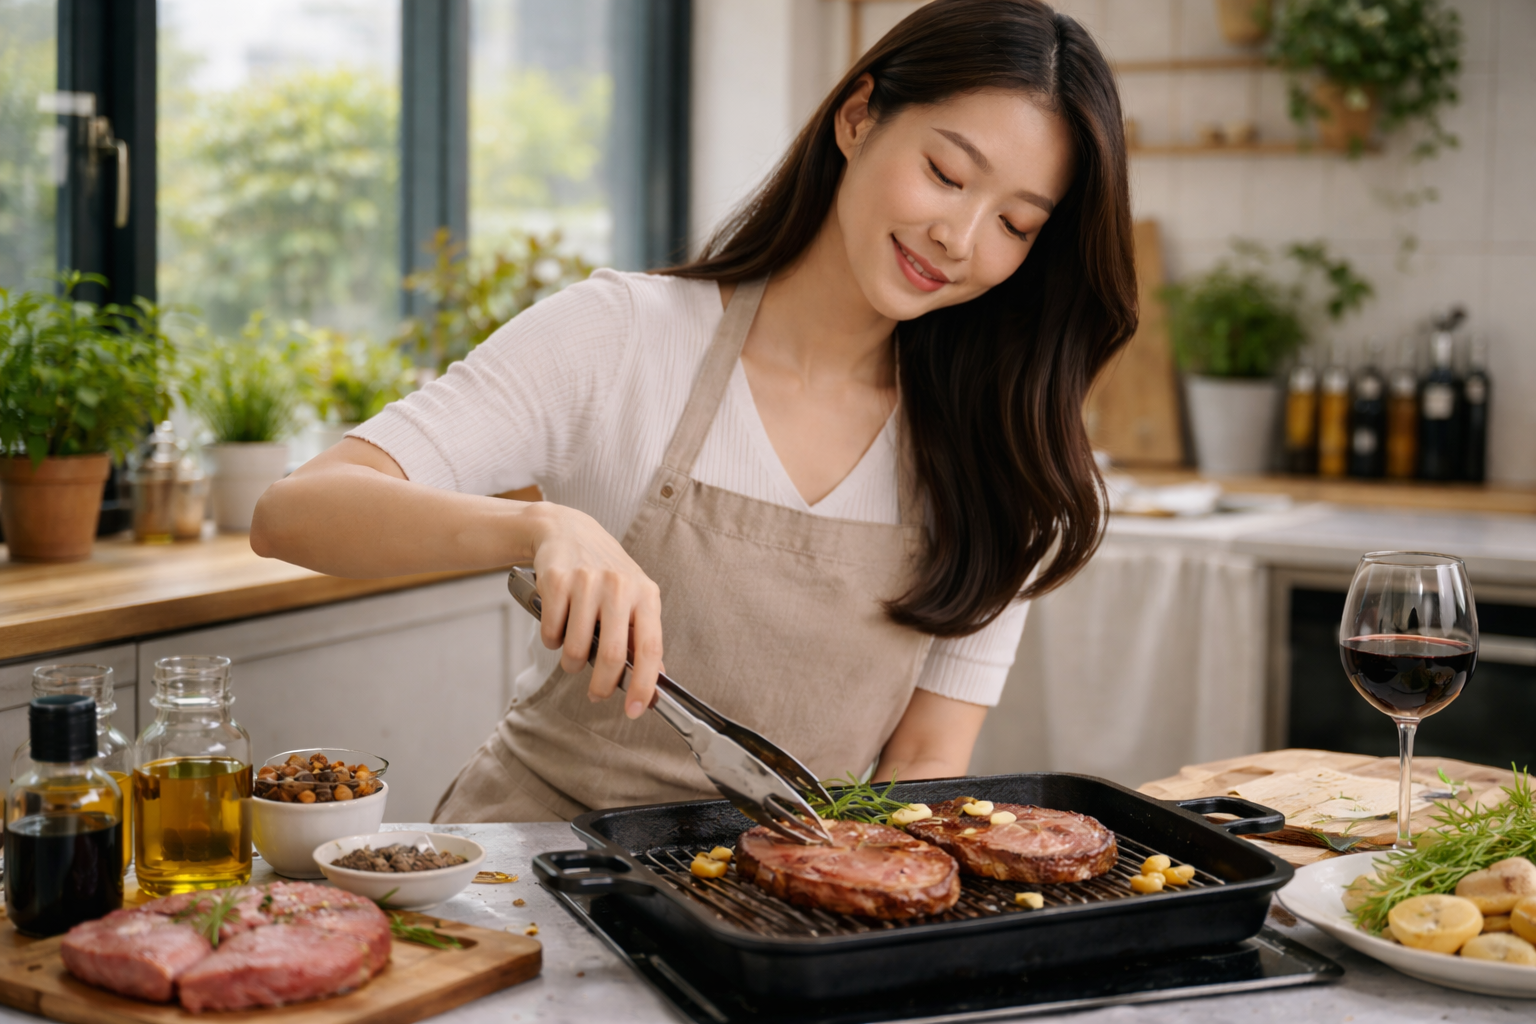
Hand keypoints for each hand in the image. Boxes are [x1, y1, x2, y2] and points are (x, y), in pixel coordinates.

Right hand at [526, 504, 662, 718]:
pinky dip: (551, 640)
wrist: (566, 530)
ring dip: (572, 662)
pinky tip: (557, 626)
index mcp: (646, 594)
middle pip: (613, 656)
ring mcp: (587, 582)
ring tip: (574, 652)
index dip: (644, 686)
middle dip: (601, 686)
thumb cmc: (604, 572)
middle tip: (595, 693)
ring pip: (578, 649)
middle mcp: (620, 586)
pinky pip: (552, 633)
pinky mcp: (557, 580)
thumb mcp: (633, 598)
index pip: (651, 649)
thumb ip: (642, 637)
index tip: (634, 711)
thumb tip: (655, 682)